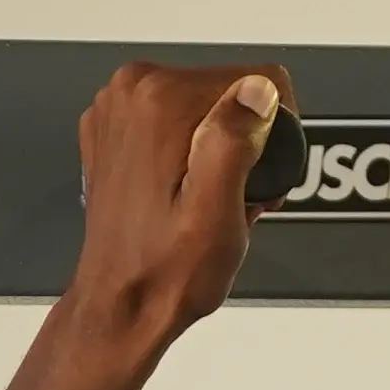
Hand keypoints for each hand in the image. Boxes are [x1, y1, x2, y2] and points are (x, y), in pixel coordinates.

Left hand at [64, 61, 292, 353]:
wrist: (119, 308)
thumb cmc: (166, 273)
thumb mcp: (217, 211)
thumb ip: (235, 141)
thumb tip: (256, 91)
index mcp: (158, 100)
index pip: (259, 81)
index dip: (275, 133)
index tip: (260, 178)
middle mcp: (131, 92)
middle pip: (229, 91)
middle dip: (245, 141)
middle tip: (232, 198)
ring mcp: (116, 109)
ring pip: (205, 105)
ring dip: (219, 149)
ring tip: (206, 201)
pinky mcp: (113, 130)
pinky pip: (175, 121)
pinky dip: (188, 152)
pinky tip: (183, 193)